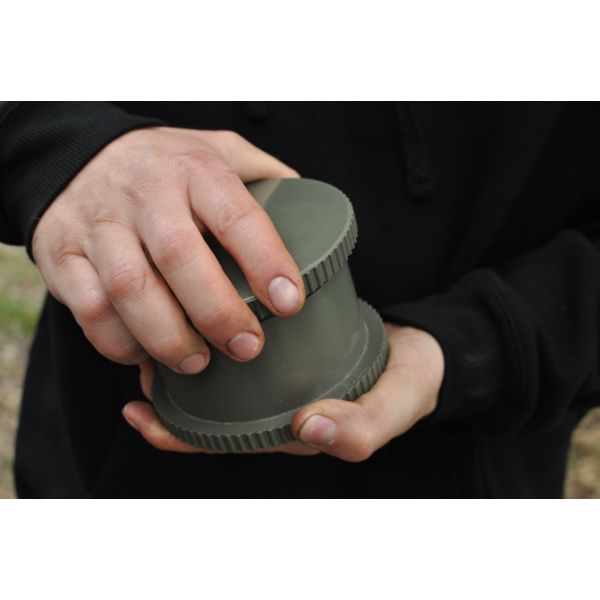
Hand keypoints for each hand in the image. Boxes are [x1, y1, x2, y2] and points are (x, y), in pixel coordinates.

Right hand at [32, 127, 304, 372]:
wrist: (75, 155)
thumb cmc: (163, 164)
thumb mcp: (217, 149)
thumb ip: (262, 175)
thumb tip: (310, 208)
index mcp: (195, 170)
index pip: (236, 216)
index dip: (265, 261)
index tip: (289, 302)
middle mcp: (145, 194)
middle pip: (181, 258)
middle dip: (217, 312)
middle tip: (246, 347)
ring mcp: (99, 224)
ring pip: (130, 289)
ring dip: (167, 337)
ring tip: (196, 362)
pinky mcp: (62, 254)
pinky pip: (89, 309)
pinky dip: (119, 342)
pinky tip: (144, 353)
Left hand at [122, 323, 443, 460]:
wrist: (424, 348)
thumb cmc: (407, 383)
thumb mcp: (394, 407)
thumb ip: (362, 427)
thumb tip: (308, 426)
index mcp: (294, 430)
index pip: (228, 441)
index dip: (181, 435)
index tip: (143, 411)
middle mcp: (281, 407)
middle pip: (215, 412)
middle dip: (170, 399)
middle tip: (139, 371)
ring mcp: (283, 378)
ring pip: (224, 379)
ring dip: (187, 364)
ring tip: (152, 343)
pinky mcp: (290, 348)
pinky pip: (245, 349)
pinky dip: (217, 333)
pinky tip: (197, 311)